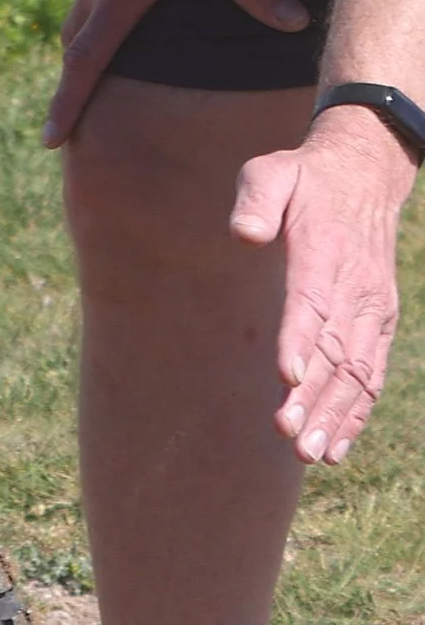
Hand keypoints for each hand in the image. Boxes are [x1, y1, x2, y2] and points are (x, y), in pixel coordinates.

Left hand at [232, 107, 415, 462]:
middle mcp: (356, 290)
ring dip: (333, 416)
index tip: (284, 376)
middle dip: (313, 397)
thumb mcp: (273, 171)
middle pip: (336, 351)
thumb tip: (245, 233)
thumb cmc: (303, 179)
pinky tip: (334, 447)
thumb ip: (258, 199)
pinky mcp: (378, 324)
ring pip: (357, 373)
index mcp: (326, 253)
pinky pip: (371, 375)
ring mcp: (372, 311)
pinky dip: (355, 413)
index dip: (300, 340)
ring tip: (309, 453)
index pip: (312, 302)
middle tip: (288, 436)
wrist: (362, 179)